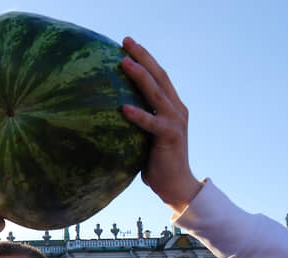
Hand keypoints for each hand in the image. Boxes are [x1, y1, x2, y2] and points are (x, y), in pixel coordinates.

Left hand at [120, 37, 201, 213]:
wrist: (176, 185)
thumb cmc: (156, 163)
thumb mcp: (145, 137)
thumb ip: (136, 123)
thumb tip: (110, 114)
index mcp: (172, 107)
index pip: (158, 77)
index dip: (144, 59)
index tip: (127, 45)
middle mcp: (177, 110)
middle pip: (159, 76)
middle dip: (142, 57)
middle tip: (125, 41)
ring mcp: (175, 121)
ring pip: (156, 93)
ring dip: (140, 77)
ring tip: (123, 63)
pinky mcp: (171, 137)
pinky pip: (152, 123)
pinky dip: (138, 115)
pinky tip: (123, 108)